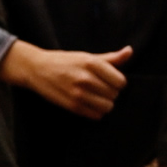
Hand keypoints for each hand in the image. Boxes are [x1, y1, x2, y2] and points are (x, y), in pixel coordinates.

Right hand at [0, 39, 131, 118]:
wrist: (37, 69)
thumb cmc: (65, 61)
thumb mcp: (87, 56)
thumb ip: (111, 58)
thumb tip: (129, 51)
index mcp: (91, 63)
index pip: (121, 82)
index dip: (117, 82)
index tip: (109, 80)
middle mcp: (85, 78)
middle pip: (115, 94)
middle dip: (110, 92)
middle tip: (100, 88)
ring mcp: (78, 93)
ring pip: (108, 107)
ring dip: (105, 103)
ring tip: (96, 96)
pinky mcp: (72, 106)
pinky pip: (96, 115)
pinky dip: (96, 111)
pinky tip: (89, 103)